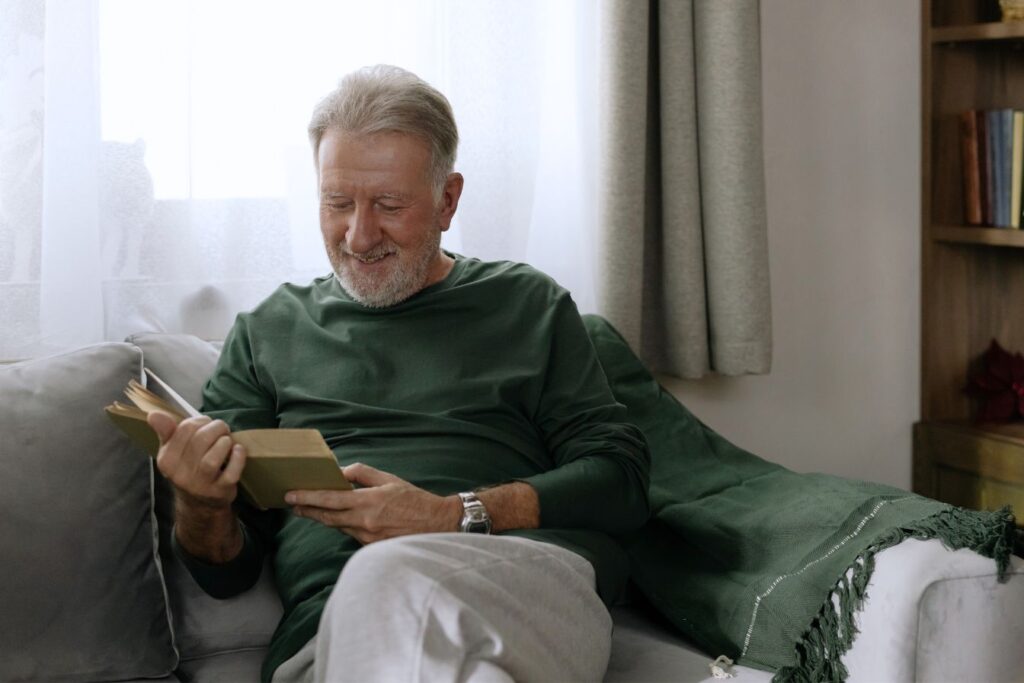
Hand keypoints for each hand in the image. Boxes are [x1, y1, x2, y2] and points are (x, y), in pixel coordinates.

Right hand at [148, 411, 246, 509]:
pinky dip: (238, 457)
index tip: (206, 424)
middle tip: (221, 430)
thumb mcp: (172, 451)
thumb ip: (165, 431)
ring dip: (225, 442)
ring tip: (227, 441)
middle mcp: (181, 474)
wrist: (198, 504)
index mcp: (167, 460)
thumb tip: (153, 414)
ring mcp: (201, 485)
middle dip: (216, 428)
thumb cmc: (186, 469)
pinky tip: (237, 450)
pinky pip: (232, 472)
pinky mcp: (220, 491)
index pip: (184, 429)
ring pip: (214, 456)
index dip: (200, 421)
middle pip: (201, 439)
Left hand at [286, 463, 460, 544]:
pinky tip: (338, 519)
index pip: (330, 500)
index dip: (308, 498)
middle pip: (327, 517)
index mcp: (368, 502)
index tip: (291, 496)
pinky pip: (351, 534)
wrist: (437, 524)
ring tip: (310, 510)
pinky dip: (343, 525)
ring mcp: (367, 537)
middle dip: (307, 510)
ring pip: (338, 526)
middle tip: (292, 504)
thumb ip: (362, 474)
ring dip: (323, 517)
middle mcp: (364, 522)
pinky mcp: (372, 547)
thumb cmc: (415, 500)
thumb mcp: (389, 479)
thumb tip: (341, 473)